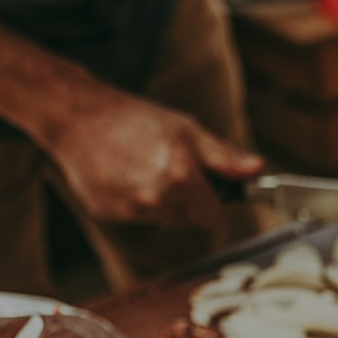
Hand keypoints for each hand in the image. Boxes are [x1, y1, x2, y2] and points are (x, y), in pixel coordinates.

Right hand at [48, 94, 263, 230]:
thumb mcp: (187, 130)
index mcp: (181, 178)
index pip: (212, 217)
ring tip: (139, 166)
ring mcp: (129, 209)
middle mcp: (155, 199)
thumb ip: (224, 157)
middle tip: (164, 165)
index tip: (204, 186)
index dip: (211, 201)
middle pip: (186, 220)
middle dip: (183, 199)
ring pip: (159, 218)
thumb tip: (257, 171)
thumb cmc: (135, 119)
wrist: (79, 117)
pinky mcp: (108, 213)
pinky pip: (133, 216)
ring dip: (156, 200)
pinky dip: (130, 201)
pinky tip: (121, 174)